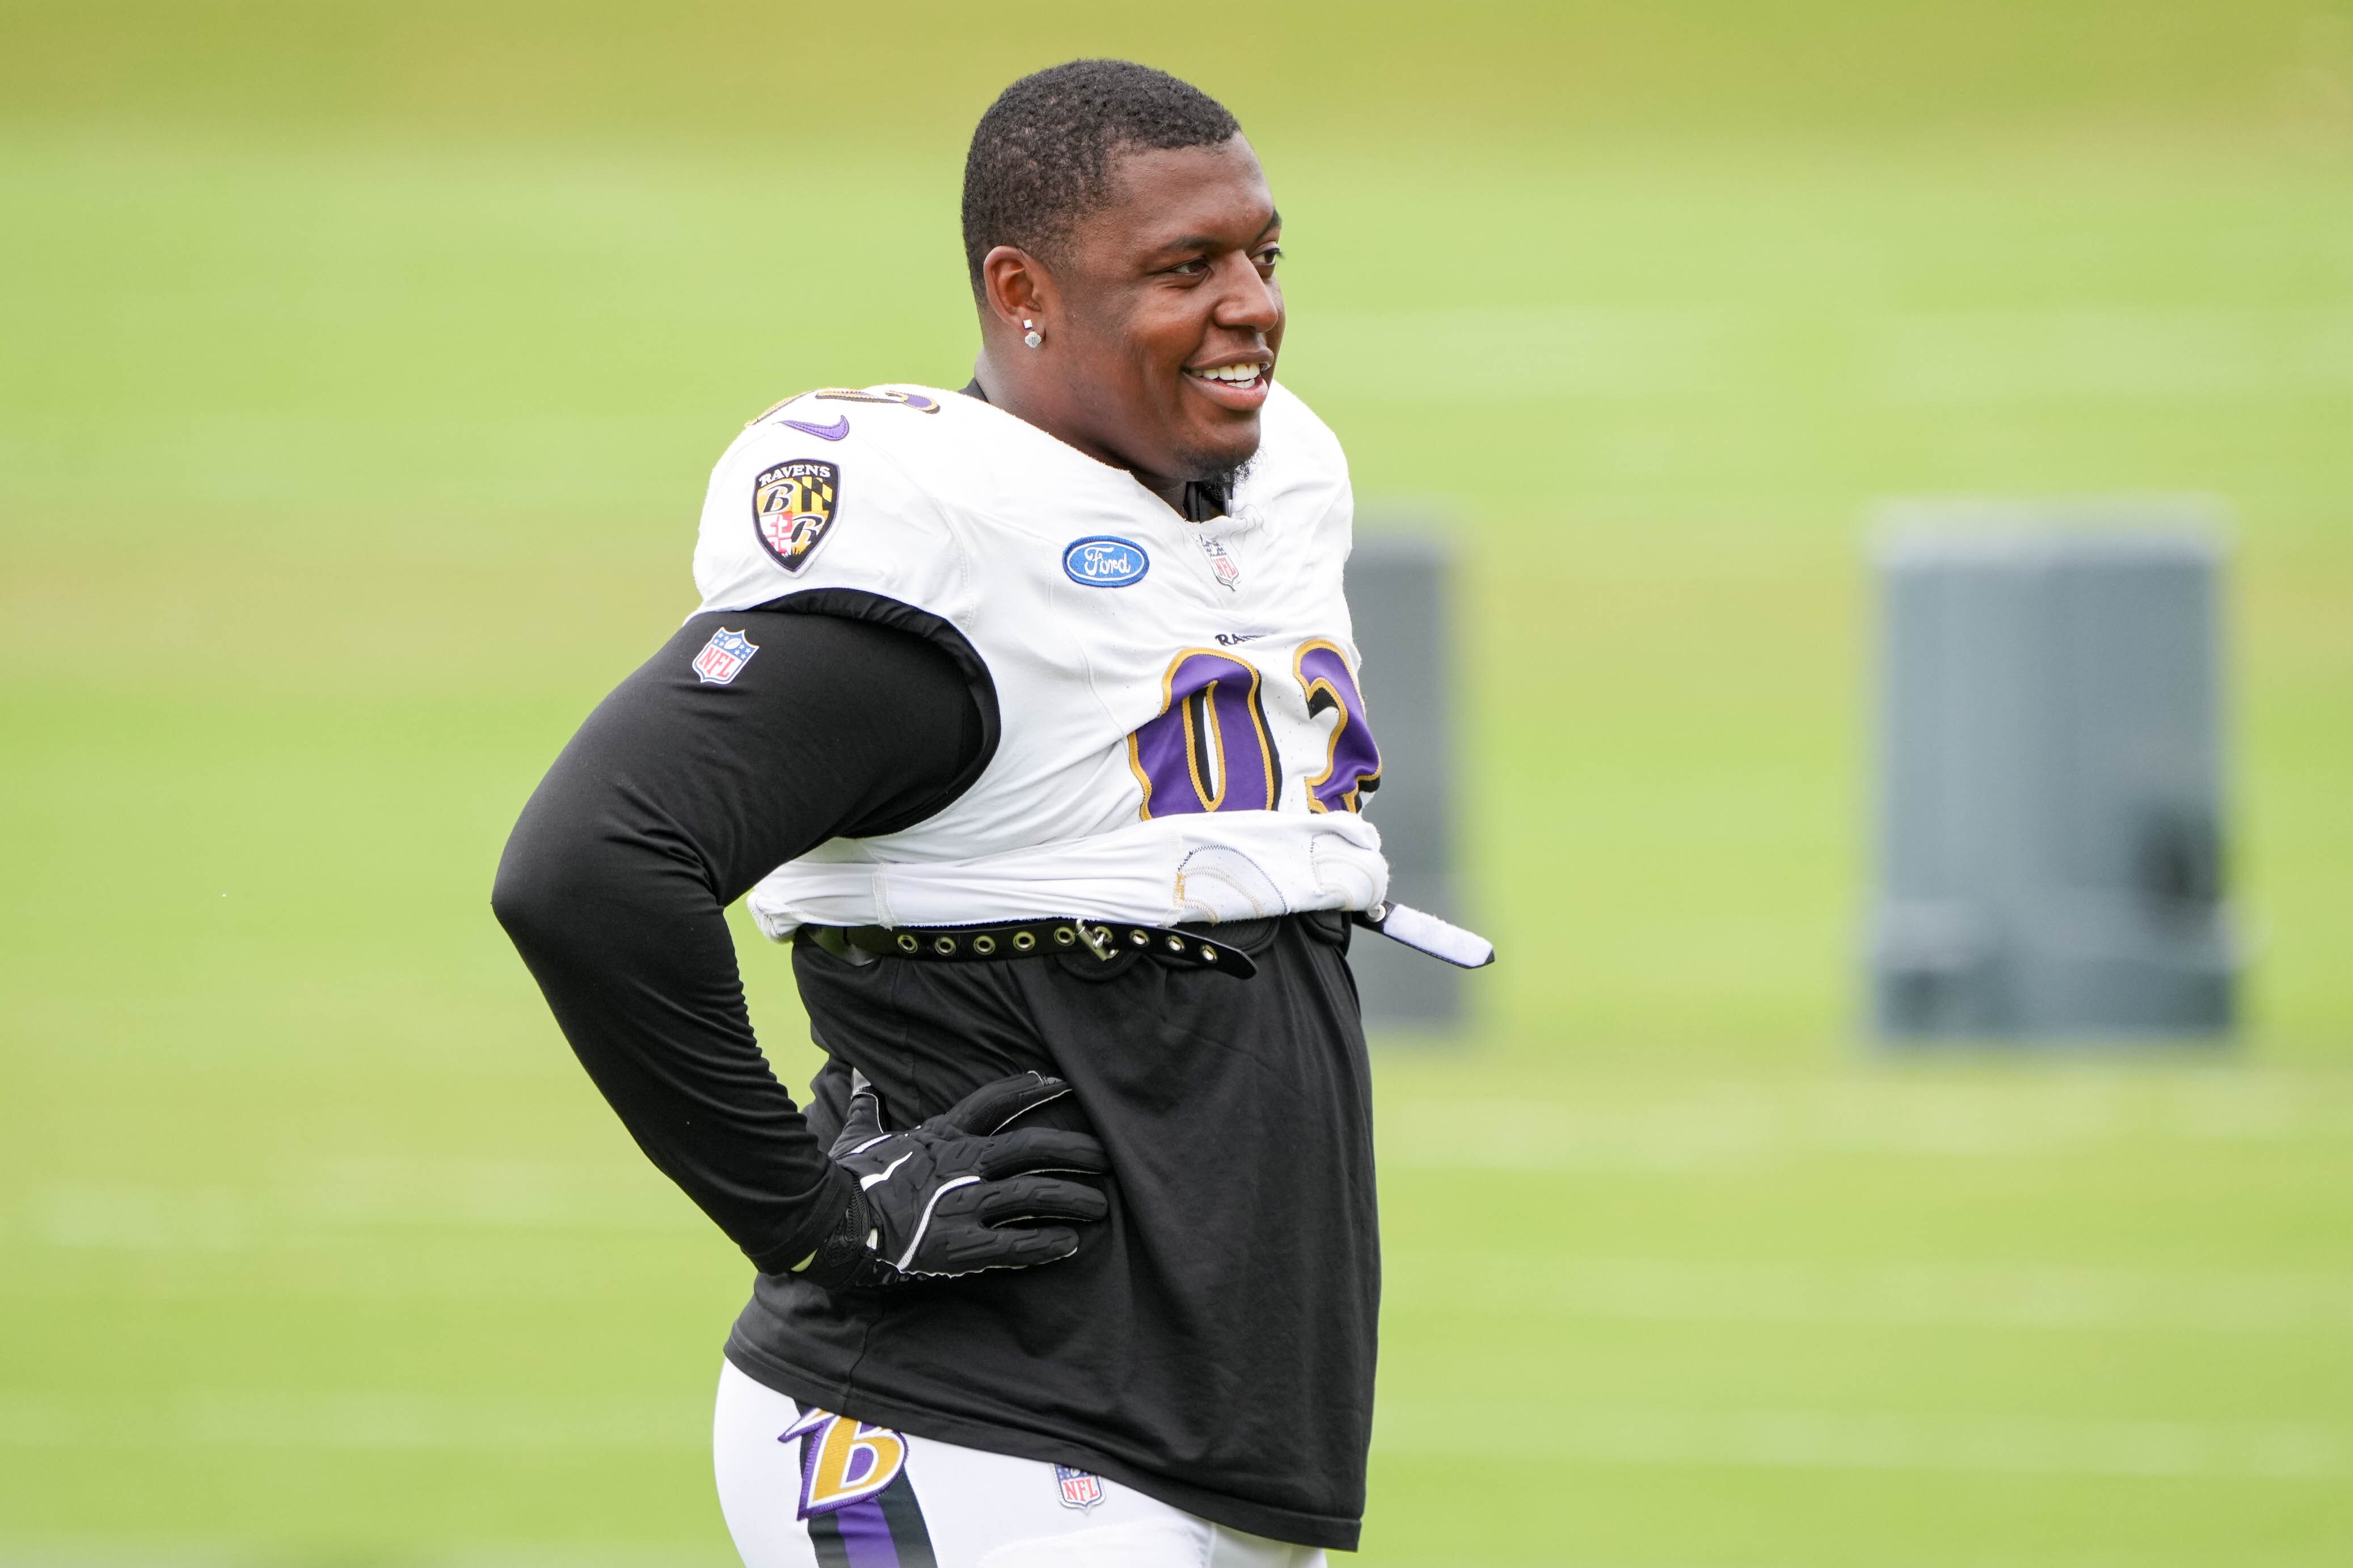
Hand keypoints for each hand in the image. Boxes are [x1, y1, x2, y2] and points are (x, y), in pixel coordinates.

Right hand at [797, 1070, 1109, 1288]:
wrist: (835, 1224)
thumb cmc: (848, 1179)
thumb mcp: (859, 1135)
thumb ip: (867, 1104)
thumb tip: (856, 1074)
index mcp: (943, 1136)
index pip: (995, 1101)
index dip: (1031, 1089)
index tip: (1062, 1084)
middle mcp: (963, 1165)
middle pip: (1032, 1146)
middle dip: (1074, 1149)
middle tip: (1106, 1156)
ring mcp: (965, 1205)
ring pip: (1034, 1194)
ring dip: (1072, 1198)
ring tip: (1101, 1205)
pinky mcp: (962, 1247)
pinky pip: (1016, 1245)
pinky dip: (1046, 1243)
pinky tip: (1071, 1243)